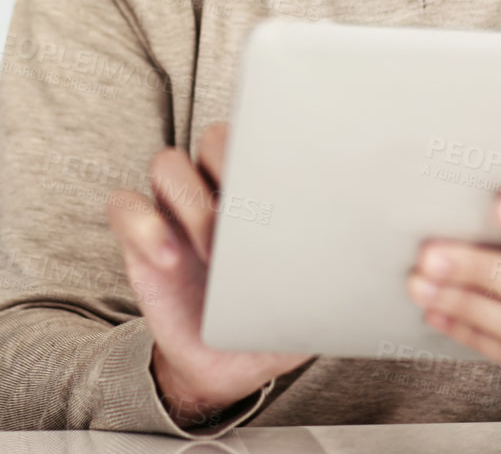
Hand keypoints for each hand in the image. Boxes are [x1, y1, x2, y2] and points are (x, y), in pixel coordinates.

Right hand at [107, 122, 311, 427]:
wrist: (228, 365)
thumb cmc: (277, 321)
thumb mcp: (314, 300)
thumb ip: (336, 274)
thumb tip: (376, 262)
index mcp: (263, 189)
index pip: (263, 135)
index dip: (270, 142)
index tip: (288, 177)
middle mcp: (216, 186)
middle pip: (213, 137)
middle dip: (231, 166)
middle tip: (251, 214)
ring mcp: (174, 208)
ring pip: (167, 164)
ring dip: (192, 200)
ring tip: (214, 250)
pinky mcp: (139, 236)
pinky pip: (124, 206)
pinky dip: (143, 225)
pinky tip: (169, 258)